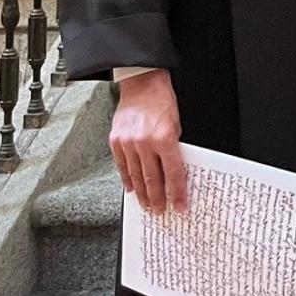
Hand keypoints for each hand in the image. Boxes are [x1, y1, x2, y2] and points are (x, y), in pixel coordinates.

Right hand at [110, 70, 187, 215]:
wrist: (141, 83)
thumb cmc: (162, 99)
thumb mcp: (177, 122)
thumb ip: (174, 146)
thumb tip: (174, 169)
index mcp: (165, 137)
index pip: (174, 172)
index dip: (177, 192)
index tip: (180, 205)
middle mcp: (145, 142)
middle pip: (153, 179)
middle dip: (159, 199)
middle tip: (161, 212)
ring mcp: (128, 143)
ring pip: (135, 176)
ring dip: (142, 194)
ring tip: (147, 206)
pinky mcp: (116, 141)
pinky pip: (122, 166)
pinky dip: (127, 180)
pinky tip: (131, 189)